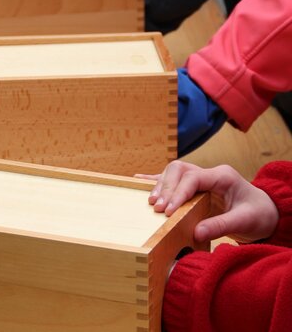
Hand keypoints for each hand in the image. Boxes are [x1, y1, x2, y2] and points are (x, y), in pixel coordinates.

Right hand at [135, 161, 278, 242]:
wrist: (262, 211)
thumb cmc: (257, 214)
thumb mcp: (244, 221)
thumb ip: (221, 225)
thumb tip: (195, 232)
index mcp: (222, 176)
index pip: (193, 177)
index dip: (178, 193)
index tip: (168, 211)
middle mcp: (209, 173)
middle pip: (179, 170)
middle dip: (166, 188)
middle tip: (157, 208)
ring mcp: (200, 177)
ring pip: (173, 172)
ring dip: (160, 185)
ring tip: (151, 202)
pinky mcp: (194, 186)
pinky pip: (172, 179)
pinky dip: (155, 180)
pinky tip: (139, 180)